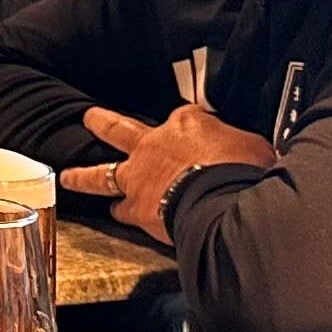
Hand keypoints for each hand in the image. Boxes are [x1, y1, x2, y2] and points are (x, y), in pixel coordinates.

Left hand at [61, 103, 276, 243]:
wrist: (222, 200)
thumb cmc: (243, 172)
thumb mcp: (256, 147)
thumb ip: (247, 147)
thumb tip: (262, 153)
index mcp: (189, 123)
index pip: (186, 118)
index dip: (192, 126)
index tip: (202, 135)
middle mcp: (155, 144)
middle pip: (121, 129)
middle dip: (103, 122)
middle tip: (89, 117)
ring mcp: (140, 176)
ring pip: (102, 173)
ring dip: (84, 175)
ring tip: (68, 176)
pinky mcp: (137, 208)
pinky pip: (120, 210)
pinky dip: (117, 211)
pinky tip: (114, 213)